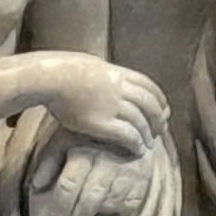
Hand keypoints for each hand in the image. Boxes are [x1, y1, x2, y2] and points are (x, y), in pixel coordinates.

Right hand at [44, 56, 167, 152]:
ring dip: (148, 134)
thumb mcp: (89, 66)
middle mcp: (119, 89)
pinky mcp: (100, 122)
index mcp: (118, 74)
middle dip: (159, 118)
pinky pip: (127, 134)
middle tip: (161, 130)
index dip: (160, 99)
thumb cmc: (62, 71)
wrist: (51, 76)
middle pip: (150, 104)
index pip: (149, 86)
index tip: (165, 109)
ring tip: (150, 144)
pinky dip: (136, 143)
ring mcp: (111, 105)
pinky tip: (138, 150)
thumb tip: (103, 76)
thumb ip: (102, 75)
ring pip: (140, 121)